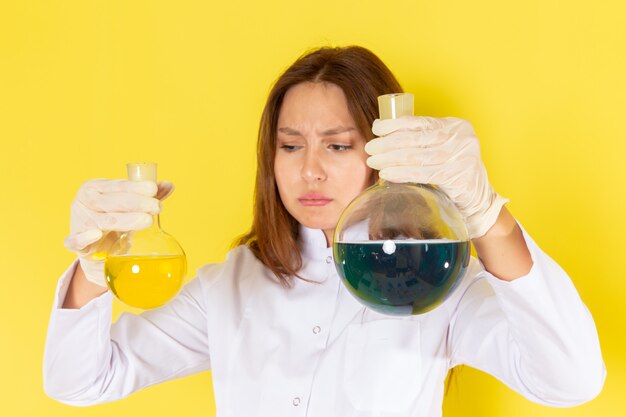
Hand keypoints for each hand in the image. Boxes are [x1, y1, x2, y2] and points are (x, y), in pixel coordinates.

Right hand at [63, 179, 174, 285]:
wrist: (96, 248)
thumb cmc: (113, 218)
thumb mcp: (129, 205)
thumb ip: (148, 195)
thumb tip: (169, 185)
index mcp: (96, 187)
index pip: (117, 185)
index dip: (136, 187)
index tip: (154, 189)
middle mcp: (85, 202)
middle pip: (111, 202)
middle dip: (136, 203)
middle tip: (156, 207)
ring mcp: (79, 222)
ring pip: (103, 221)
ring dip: (125, 220)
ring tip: (146, 220)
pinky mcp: (75, 243)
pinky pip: (75, 240)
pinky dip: (84, 238)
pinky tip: (95, 234)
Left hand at [365, 116, 507, 238]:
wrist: (477, 199)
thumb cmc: (453, 172)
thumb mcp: (442, 148)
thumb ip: (422, 139)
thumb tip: (384, 134)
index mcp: (455, 125)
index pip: (420, 121)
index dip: (394, 124)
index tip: (376, 128)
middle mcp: (461, 137)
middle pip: (416, 138)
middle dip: (388, 143)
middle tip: (370, 148)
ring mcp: (462, 156)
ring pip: (417, 156)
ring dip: (391, 159)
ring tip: (374, 161)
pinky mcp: (458, 176)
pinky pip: (423, 173)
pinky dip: (402, 173)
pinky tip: (387, 174)